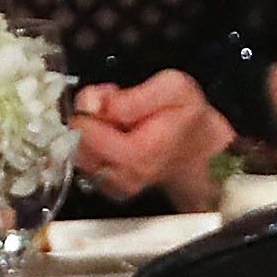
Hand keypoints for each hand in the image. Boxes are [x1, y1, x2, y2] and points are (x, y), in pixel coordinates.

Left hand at [70, 70, 238, 209]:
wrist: (198, 145)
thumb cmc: (187, 115)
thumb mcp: (173, 89)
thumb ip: (134, 97)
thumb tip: (96, 105)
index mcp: (138, 156)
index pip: (88, 136)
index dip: (89, 112)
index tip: (106, 96)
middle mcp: (122, 178)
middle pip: (78, 144)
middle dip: (88, 119)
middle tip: (112, 102)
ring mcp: (113, 186)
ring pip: (77, 153)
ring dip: (89, 131)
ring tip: (117, 118)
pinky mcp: (105, 187)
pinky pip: (83, 161)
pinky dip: (91, 144)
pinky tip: (113, 134)